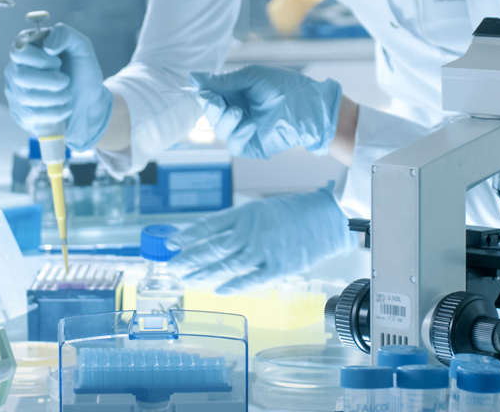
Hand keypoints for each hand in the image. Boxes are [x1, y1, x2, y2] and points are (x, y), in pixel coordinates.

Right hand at [5, 23, 111, 148]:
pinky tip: (64, 107)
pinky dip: (55, 112)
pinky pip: (31, 115)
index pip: (18, 50)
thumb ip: (64, 34)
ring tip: (68, 94)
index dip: (39, 58)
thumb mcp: (81, 47)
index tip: (58, 62)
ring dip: (56, 97)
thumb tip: (47, 47)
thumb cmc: (82, 72)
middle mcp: (16, 69)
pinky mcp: (20, 113)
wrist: (90, 103)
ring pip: (27, 97)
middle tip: (66, 80)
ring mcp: (16, 92)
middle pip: (21, 76)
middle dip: (51, 80)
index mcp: (28, 50)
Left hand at [167, 185, 353, 292]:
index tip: (173, 243)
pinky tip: (219, 290)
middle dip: (191, 258)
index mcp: (246, 214)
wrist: (326, 218)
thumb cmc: (294, 212)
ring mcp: (264, 250)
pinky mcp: (277, 267)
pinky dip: (233, 285)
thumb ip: (238, 222)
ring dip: (205, 273)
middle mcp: (251, 232)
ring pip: (227, 265)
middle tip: (174, 266)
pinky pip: (250, 279)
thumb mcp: (261, 209)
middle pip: (213, 247)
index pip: (209, 226)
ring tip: (188, 279)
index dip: (189, 236)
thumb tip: (212, 235)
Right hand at [192, 66, 341, 157]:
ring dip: (225, 121)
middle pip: (211, 114)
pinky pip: (234, 145)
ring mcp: (244, 129)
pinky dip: (238, 135)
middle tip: (217, 101)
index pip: (210, 95)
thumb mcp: (253, 77)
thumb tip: (194, 76)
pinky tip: (250, 126)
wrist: (310, 107)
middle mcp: (237, 111)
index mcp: (235, 93)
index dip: (204, 94)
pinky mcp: (253, 145)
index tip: (202, 90)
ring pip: (220, 130)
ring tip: (238, 112)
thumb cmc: (286, 87)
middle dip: (211, 108)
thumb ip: (224, 80)